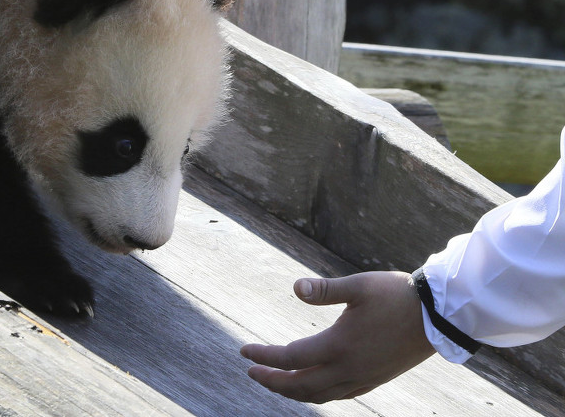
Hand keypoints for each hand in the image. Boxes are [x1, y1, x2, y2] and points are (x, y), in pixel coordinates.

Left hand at [240, 271, 435, 402]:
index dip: (264, 357)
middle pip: (300, 386)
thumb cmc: (396, 295)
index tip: (244, 352)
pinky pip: (338, 396)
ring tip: (274, 381)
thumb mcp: (358, 286)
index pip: (290, 358)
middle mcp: (349, 369)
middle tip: (251, 372)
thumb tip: (295, 288)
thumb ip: (324, 290)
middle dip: (272, 381)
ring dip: (292, 392)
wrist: (439, 316)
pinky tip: (312, 385)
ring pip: (319, 396)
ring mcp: (363, 379)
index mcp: (339, 346)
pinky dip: (317, 394)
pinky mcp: (375, 380)